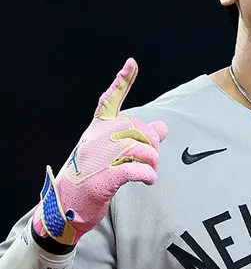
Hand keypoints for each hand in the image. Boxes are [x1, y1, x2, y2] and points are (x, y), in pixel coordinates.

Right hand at [31, 58, 167, 245]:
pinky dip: (148, 175)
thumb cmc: (93, 175)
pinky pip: (137, 170)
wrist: (68, 205)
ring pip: (142, 150)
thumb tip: (163, 127)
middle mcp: (96, 138)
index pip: (110, 100)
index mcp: (97, 128)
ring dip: (153, 163)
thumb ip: (139, 139)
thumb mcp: (113, 153)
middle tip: (151, 162)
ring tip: (150, 172)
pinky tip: (149, 180)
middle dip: (153, 146)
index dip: (122, 81)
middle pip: (140, 130)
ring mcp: (97, 157)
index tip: (132, 63)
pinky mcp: (103, 178)